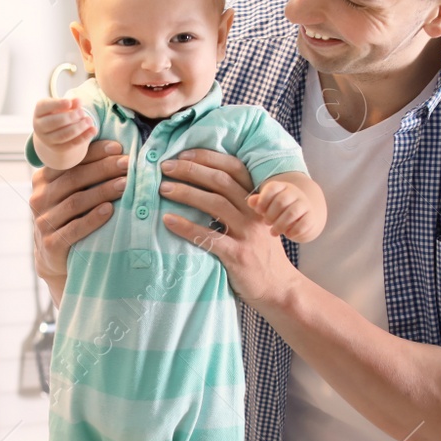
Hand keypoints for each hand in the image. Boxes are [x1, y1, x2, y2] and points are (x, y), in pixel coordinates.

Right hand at [29, 138, 128, 283]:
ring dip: (103, 191)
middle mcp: (39, 198)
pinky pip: (74, 229)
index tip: (118, 147)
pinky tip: (110, 211)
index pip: (69, 161)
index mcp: (42, 180)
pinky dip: (93, 219)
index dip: (94, 152)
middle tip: (128, 164)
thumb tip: (114, 148)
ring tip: (126, 185)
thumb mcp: (66, 192)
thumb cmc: (68, 217)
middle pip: (74, 178)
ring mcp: (44, 222)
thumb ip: (80, 172)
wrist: (53, 257)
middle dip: (104, 169)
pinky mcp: (51, 244)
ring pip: (76, 202)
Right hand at [31, 97, 95, 167]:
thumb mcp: (64, 106)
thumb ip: (71, 103)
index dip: (57, 104)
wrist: (55, 132)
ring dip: (78, 128)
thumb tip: (78, 101)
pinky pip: (71, 144)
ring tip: (89, 121)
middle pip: (54, 122)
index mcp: (39, 111)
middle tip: (83, 112)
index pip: (45, 106)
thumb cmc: (60, 113)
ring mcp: (47, 139)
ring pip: (63, 135)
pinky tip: (93, 130)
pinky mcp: (57, 149)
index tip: (69, 102)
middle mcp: (39, 126)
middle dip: (70, 117)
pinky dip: (83, 137)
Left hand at [156, 148, 302, 307]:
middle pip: (221, 181)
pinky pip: (209, 237)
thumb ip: (235, 203)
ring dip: (186, 193)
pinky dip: (186, 227)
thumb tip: (199, 182)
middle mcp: (255, 212)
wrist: (278, 287)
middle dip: (191, 170)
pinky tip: (168, 221)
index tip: (183, 153)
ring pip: (214, 204)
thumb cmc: (259, 252)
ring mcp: (248, 233)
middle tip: (165, 167)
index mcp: (258, 200)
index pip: (234, 168)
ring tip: (163, 189)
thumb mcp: (254, 221)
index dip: (208, 157)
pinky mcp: (238, 255)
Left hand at [248, 180, 320, 240]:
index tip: (259, 210)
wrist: (303, 216)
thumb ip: (259, 202)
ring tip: (273, 232)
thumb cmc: (279, 210)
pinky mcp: (311, 217)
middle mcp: (294, 193)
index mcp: (282, 187)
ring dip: (280, 225)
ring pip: (292, 213)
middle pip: (281, 201)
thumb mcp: (268, 204)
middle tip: (266, 222)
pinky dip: (293, 231)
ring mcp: (304, 204)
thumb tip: (251, 201)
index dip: (263, 200)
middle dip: (270, 214)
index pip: (272, 188)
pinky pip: (303, 224)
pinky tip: (287, 234)